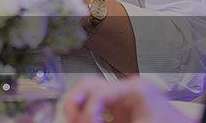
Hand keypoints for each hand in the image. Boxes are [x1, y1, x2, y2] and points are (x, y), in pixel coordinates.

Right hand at [62, 77, 192, 122]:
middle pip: (88, 86)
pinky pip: (96, 109)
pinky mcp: (120, 113)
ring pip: (88, 95)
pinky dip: (87, 115)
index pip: (99, 92)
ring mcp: (122, 100)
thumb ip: (111, 121)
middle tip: (71, 118)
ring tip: (74, 120)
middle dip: (75, 102)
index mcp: (134, 88)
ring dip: (78, 108)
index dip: (87, 111)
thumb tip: (87, 119)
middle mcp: (125, 89)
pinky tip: (86, 122)